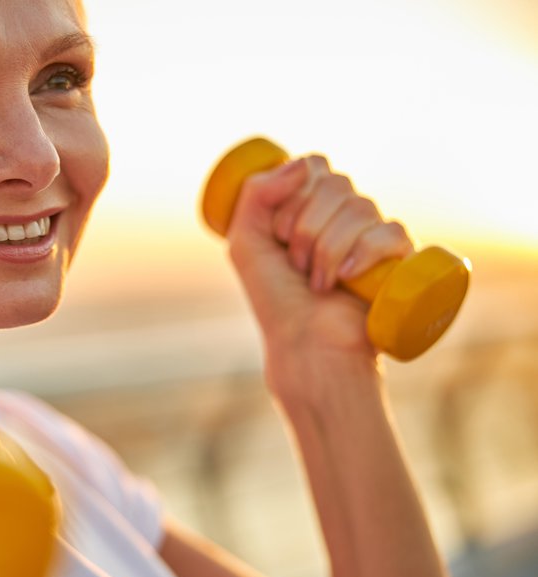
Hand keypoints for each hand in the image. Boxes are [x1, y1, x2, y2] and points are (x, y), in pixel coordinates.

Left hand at [226, 156, 413, 386]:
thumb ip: (256, 194)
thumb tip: (303, 163)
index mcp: (311, 205)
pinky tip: (346, 277)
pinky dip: (364, 253)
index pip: (315, 166)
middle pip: (336, 184)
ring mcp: (374, 235)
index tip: (278, 232)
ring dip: (328, 248)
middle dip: (306, 225)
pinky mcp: (400, 260)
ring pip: (361, 207)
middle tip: (294, 262)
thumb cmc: (274, 299)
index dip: (294, 192)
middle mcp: (345, 215)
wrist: (303, 343)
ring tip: (316, 282)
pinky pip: (391, 232)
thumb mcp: (246, 242)